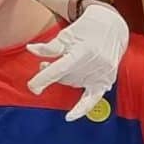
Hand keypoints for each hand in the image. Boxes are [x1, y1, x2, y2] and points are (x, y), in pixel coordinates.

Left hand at [26, 0, 128, 119]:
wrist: (112, 26)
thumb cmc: (87, 28)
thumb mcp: (66, 34)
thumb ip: (49, 47)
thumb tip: (30, 49)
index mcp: (82, 52)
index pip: (58, 70)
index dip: (42, 79)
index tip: (32, 86)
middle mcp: (93, 65)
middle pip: (65, 78)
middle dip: (50, 74)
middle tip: (43, 65)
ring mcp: (101, 74)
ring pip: (74, 84)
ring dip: (63, 79)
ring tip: (57, 67)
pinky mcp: (107, 80)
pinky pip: (93, 98)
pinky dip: (81, 108)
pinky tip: (70, 117)